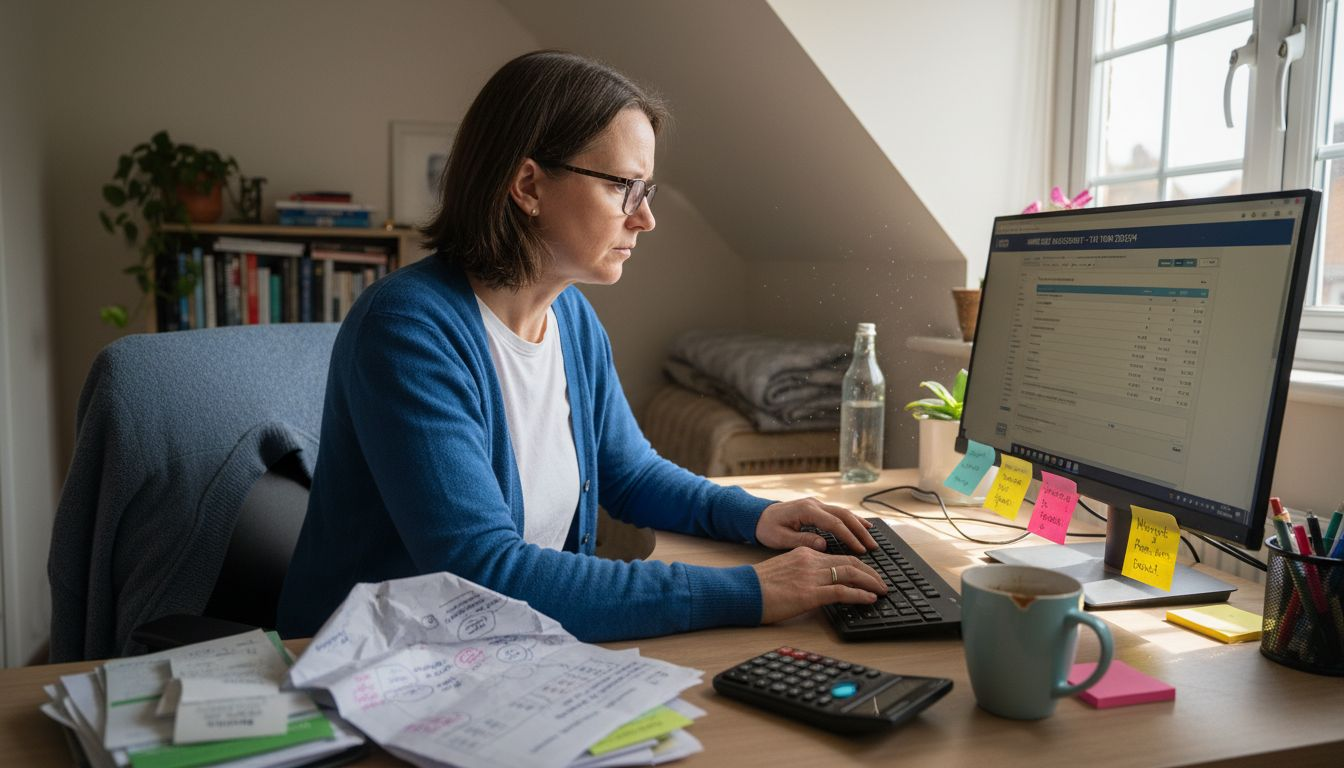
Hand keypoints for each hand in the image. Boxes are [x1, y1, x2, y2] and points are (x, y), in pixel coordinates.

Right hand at [752, 547, 886, 623]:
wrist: (741, 591)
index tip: (867, 572)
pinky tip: (870, 598)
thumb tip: (814, 583)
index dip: (857, 564)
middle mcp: (810, 561)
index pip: (837, 556)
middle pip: (849, 562)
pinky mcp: (810, 594)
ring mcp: (811, 577)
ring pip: (850, 573)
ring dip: (871, 582)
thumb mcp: (781, 571)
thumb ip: (800, 572)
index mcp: (803, 554)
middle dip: (870, 572)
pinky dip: (860, 594)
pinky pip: (842, 592)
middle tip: (882, 582)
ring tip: (882, 590)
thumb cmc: (755, 586)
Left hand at [755, 497, 877, 553]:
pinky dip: (851, 520)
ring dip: (859, 525)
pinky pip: (838, 513)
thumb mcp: (780, 538)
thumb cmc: (766, 528)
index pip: (834, 523)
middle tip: (872, 546)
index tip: (860, 549)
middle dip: (860, 531)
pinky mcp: (816, 508)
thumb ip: (802, 540)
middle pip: (843, 515)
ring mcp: (816, 504)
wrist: (756, 516)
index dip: (849, 536)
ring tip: (872, 539)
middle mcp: (814, 504)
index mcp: (805, 511)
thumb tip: (823, 545)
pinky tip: (862, 527)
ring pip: (843, 512)